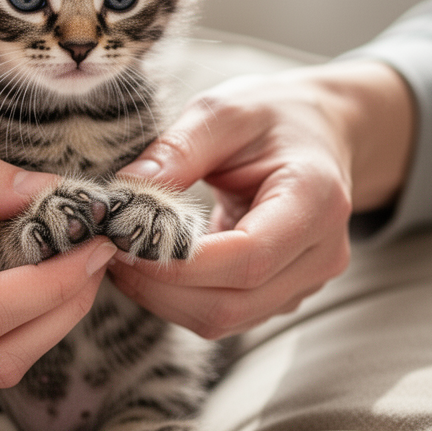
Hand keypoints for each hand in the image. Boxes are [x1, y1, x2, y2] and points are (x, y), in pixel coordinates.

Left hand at [110, 59, 413, 337]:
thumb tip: (124, 195)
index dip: (178, 263)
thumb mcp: (226, 112)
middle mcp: (322, 253)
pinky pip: (227, 314)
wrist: (321, 133)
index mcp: (317, 201)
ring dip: (164, 298)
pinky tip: (155, 265)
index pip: (247, 258)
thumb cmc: (275, 118)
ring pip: (225, 318)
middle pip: (233, 302)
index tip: (123, 239)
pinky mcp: (285, 294)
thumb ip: (178, 150)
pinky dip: (181, 298)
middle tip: (110, 250)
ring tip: (127, 255)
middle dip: (160, 287)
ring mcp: (307, 282)